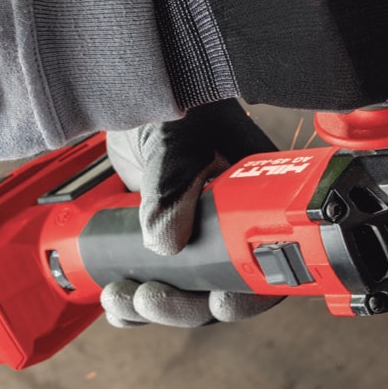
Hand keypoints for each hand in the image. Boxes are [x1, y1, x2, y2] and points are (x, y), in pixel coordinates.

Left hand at [101, 101, 283, 327]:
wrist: (122, 82)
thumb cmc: (167, 90)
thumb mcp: (174, 135)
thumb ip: (172, 182)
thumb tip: (166, 242)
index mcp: (258, 190)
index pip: (273, 255)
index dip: (254, 289)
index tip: (222, 301)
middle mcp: (232, 216)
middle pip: (225, 284)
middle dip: (188, 304)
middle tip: (153, 299)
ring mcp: (195, 227)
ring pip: (187, 289)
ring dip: (155, 306)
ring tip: (122, 298)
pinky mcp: (160, 232)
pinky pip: (156, 278)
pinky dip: (135, 298)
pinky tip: (114, 299)